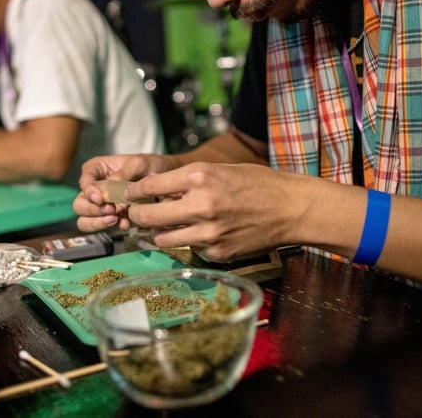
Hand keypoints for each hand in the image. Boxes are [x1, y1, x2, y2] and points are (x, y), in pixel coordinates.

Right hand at [74, 153, 173, 232]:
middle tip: (111, 210)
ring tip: (115, 219)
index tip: (100, 199)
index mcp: (97, 169)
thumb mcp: (139, 163)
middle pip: (79, 204)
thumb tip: (111, 192)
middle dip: (92, 210)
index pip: (84, 181)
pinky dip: (113, 227)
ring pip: (84, 220)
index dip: (89, 191)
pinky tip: (126, 223)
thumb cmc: (150, 165)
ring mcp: (102, 204)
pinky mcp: (112, 216)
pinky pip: (103, 226)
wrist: (165, 179)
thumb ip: (124, 174)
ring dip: (97, 222)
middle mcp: (95, 187)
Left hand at [125, 162, 305, 262]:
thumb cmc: (257, 183)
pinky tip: (201, 234)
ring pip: (163, 239)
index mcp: (199, 176)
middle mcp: (200, 204)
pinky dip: (190, 243)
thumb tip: (156, 190)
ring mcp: (208, 232)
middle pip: (148, 217)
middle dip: (138, 217)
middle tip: (138, 215)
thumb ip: (188, 180)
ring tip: (168, 227)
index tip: (131, 195)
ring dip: (161, 234)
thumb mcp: (220, 170)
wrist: (290, 208)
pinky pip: (190, 250)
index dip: (134, 192)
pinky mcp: (217, 252)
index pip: (149, 187)